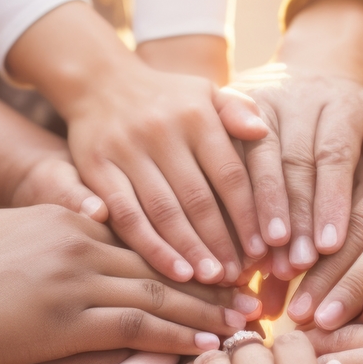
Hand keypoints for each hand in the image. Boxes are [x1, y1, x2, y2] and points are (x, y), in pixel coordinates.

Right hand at [0, 205, 252, 363]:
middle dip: (214, 280)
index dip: (192, 251)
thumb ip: (58, 215)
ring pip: (160, 293)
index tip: (227, 265)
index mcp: (73, 219)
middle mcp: (82, 243)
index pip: (148, 234)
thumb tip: (98, 211)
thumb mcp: (10, 226)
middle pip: (164, 261)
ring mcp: (75, 281)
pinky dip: (177, 335)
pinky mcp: (67, 322)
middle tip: (255, 294)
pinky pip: (137, 327)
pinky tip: (207, 347)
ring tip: (245, 325)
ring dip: (207, 311)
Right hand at [7, 2, 267, 284]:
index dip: (248, 215)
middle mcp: (161, 132)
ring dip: (190, 250)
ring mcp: (126, 151)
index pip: (230, 174)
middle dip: (221, 242)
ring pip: (163, 211)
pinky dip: (151, 246)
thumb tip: (262, 131)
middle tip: (239, 276)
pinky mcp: (97, 169)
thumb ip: (237, 109)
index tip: (265, 249)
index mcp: (195, 115)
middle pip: (198, 199)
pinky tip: (174, 271)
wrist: (99, 82)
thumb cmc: (168, 97)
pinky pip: (127, 215)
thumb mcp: (206, 91)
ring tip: (213, 281)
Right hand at [231, 63, 362, 277]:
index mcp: (340, 101)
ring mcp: (258, 106)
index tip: (329, 246)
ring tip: (264, 261)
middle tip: (296, 265)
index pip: (334, 154)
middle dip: (295, 218)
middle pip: (293, 162)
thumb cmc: (358, 122)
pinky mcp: (227, 114)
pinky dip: (230, 203)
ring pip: (253, 162)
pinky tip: (235, 240)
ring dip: (257, 214)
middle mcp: (296, 98)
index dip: (330, 200)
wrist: (309, 78)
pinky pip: (226, 160)